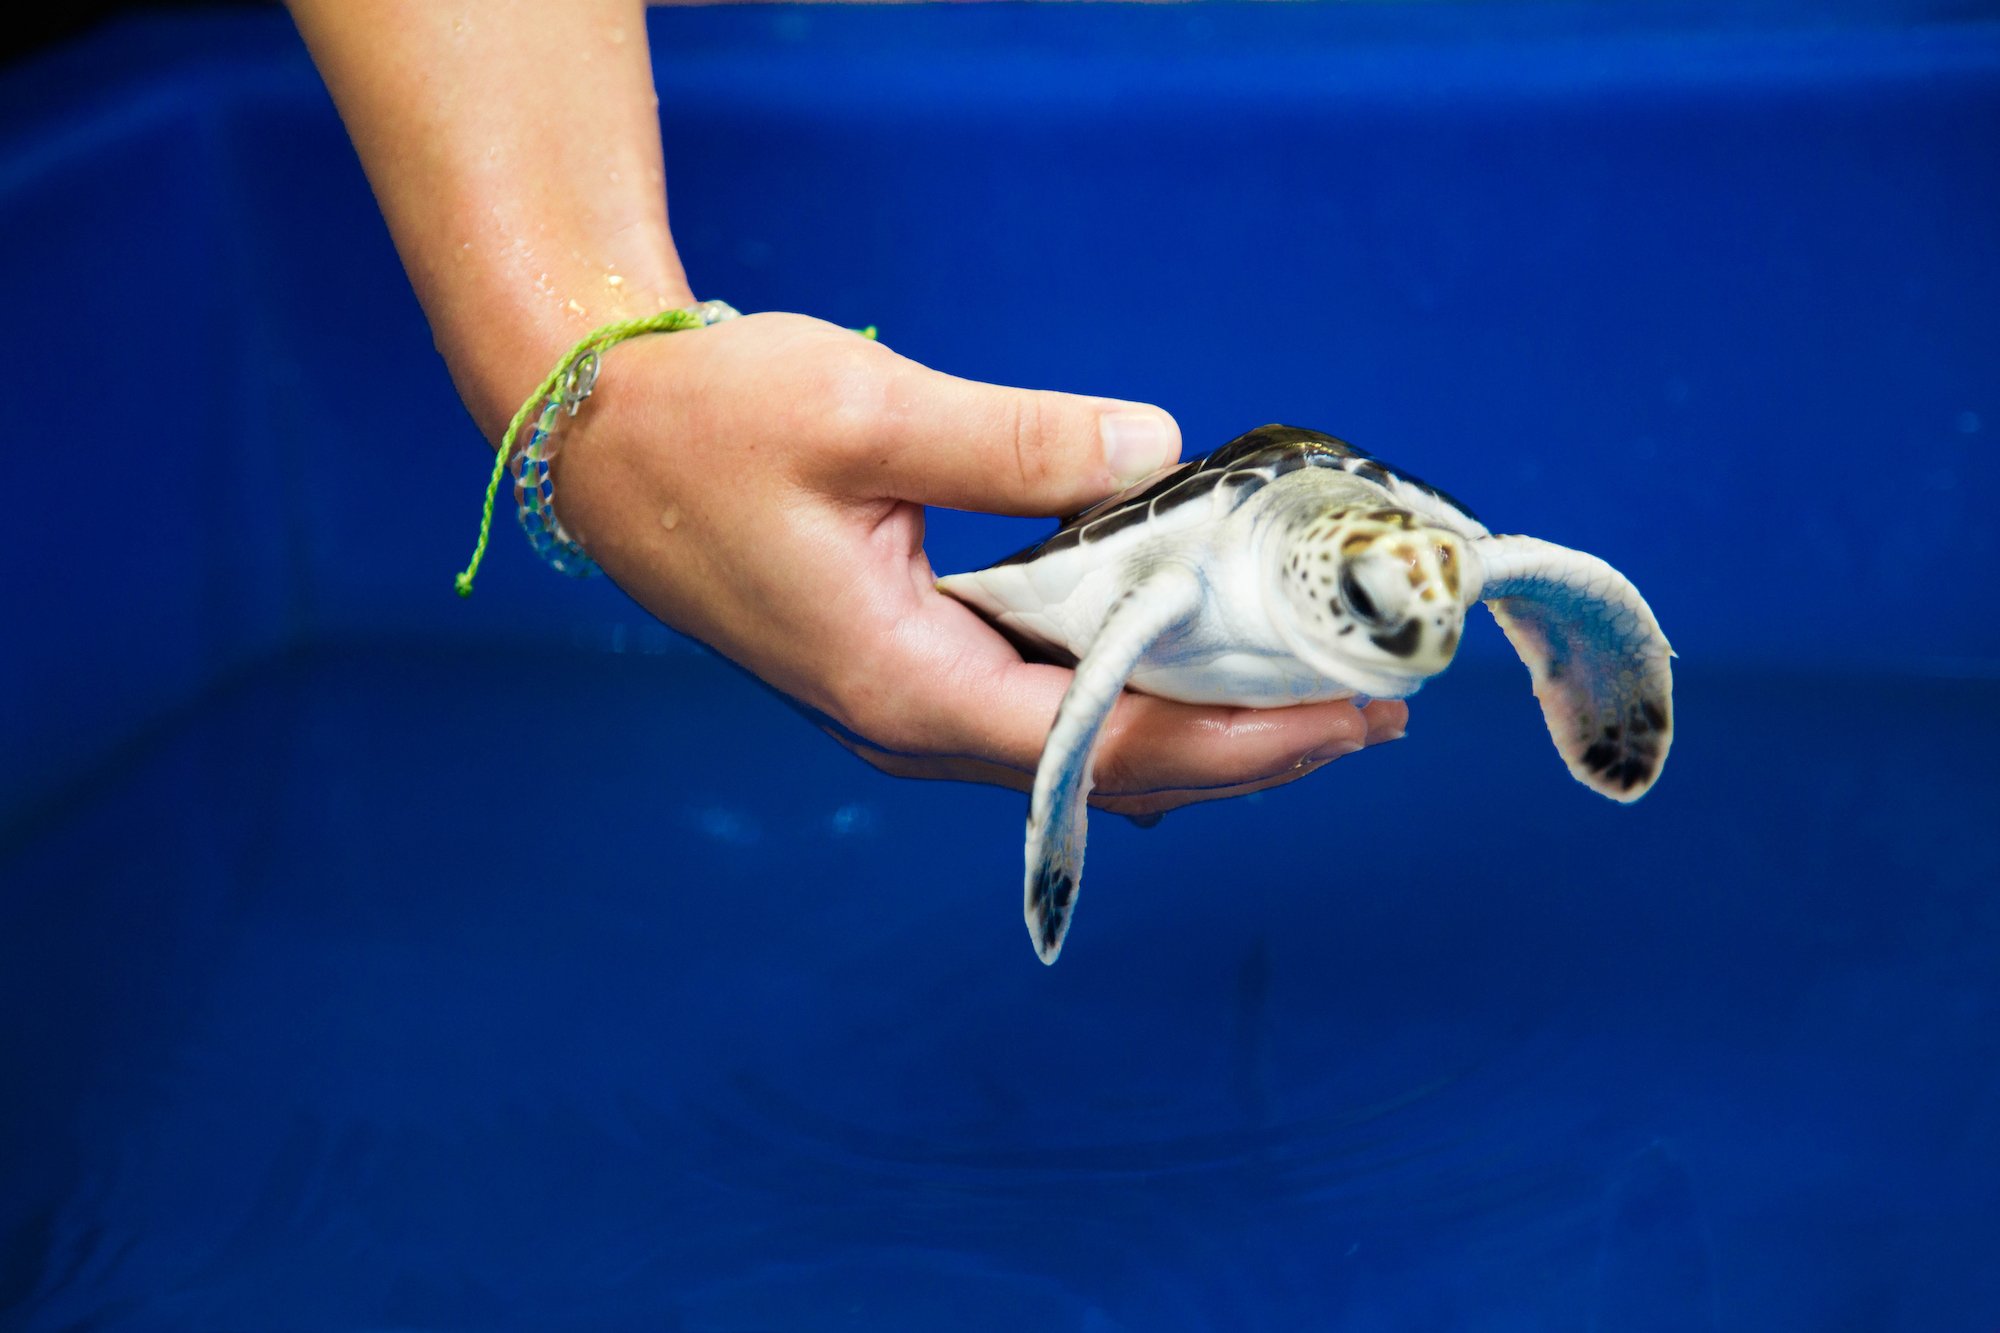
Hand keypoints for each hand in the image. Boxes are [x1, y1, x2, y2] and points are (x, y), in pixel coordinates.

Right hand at [547, 312, 1408, 816]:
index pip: (1113, 741)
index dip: (1247, 735)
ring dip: (1198, 724)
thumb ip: (1019, 443)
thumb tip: (1155, 449)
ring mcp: (903, 702)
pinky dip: (1130, 693)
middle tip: (1372, 711)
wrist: (598, 438)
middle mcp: (910, 720)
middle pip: (1111, 767)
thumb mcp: (867, 414)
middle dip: (1250, 747)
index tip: (1353, 713)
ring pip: (1080, 747)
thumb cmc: (709, 424)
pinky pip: (1042, 708)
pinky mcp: (902, 666)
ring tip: (1308, 697)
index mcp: (907, 684)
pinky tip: (1189, 666)